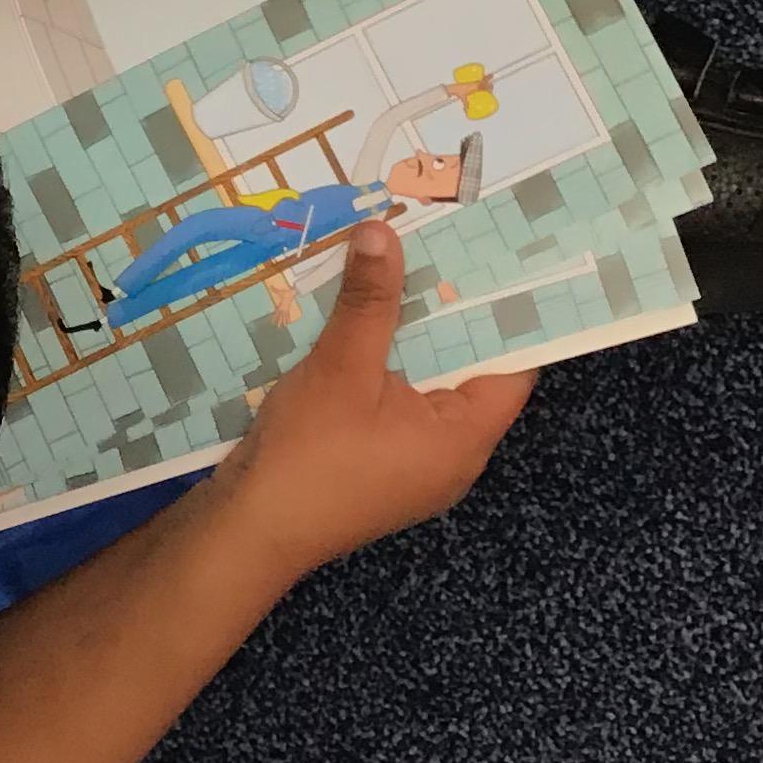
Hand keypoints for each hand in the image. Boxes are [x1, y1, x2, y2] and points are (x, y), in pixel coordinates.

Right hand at [214, 222, 531, 577]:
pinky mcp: (378, 467)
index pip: (511, 365)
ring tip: (393, 273)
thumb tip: (384, 232)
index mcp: (463, 437)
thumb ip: (369, 300)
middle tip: (433, 248)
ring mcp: (414, 465)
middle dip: (443, 311)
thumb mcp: (341, 367)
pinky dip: (382, 365)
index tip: (491, 257)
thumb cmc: (309, 456)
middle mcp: (451, 456)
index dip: (503, 310)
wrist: (250, 531)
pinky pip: (395, 404)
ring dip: (406, 336)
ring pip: (424, 385)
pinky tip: (356, 325)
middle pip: (465, 370)